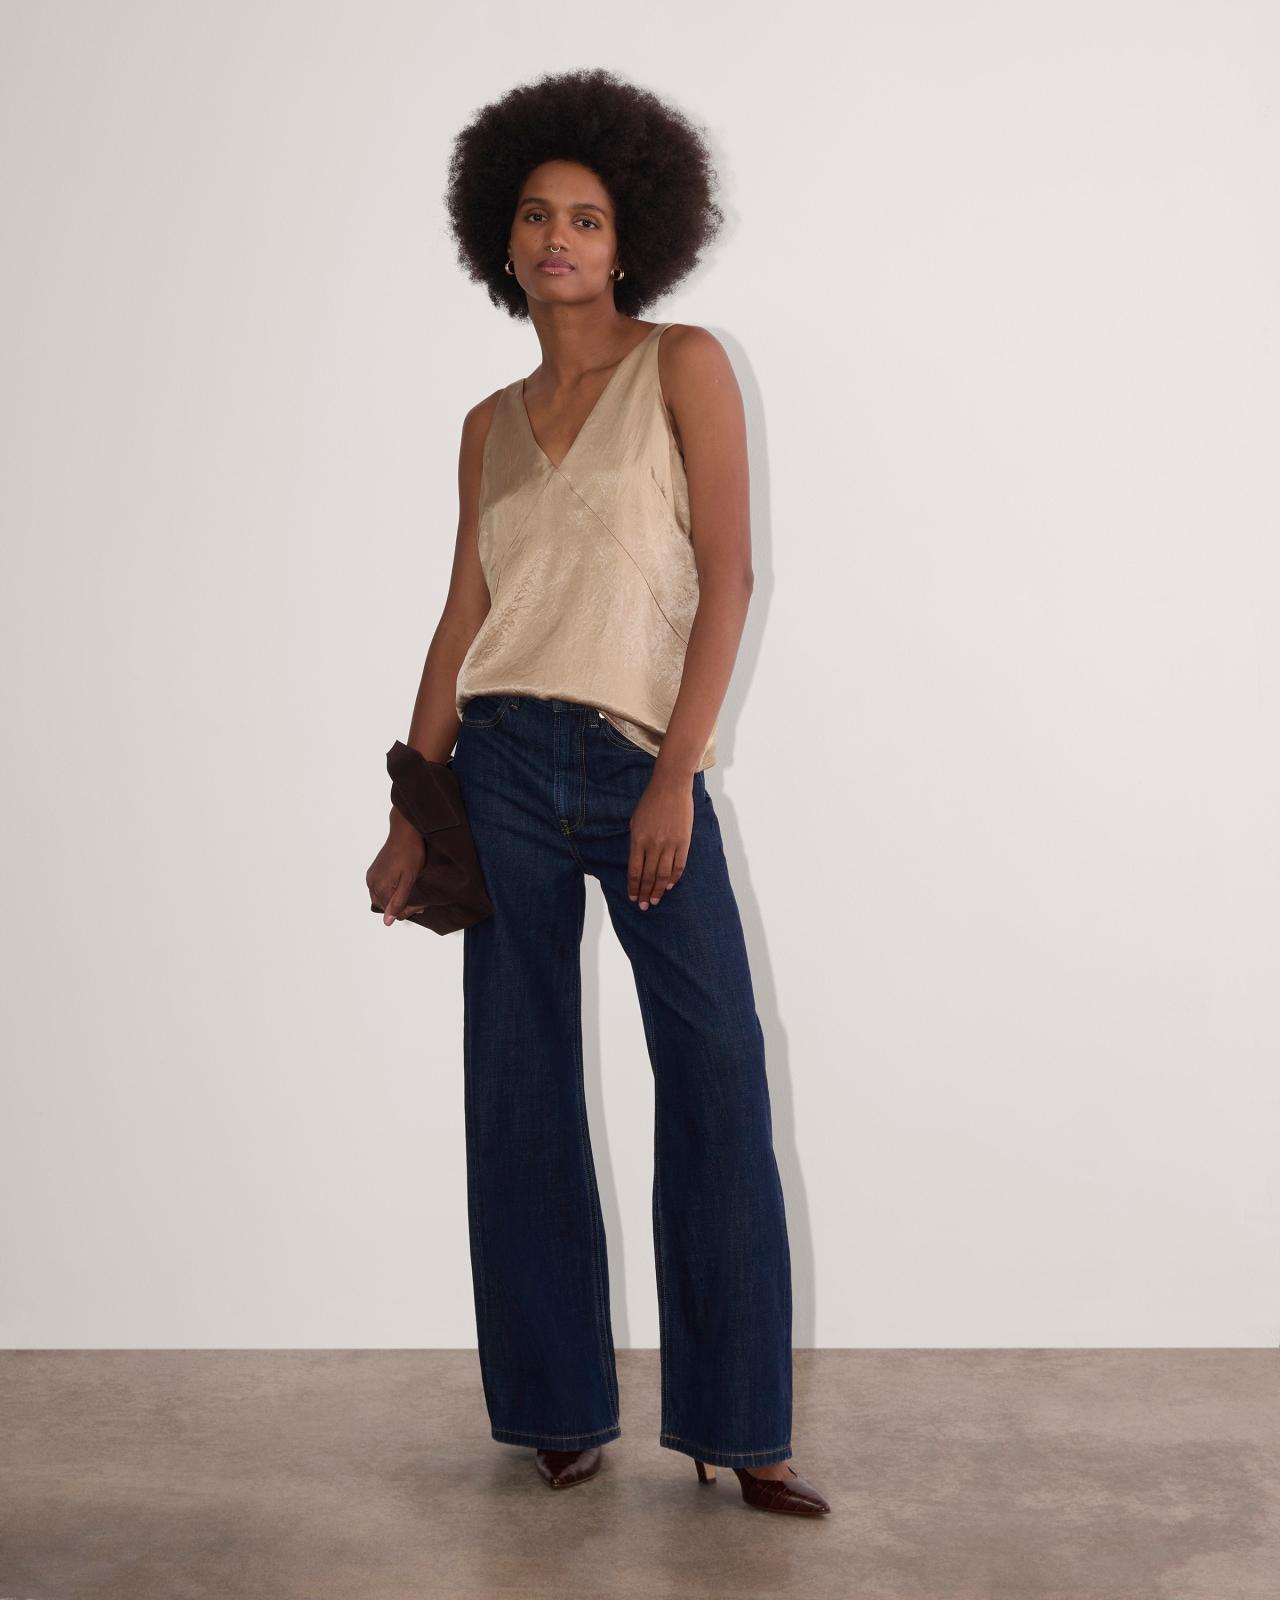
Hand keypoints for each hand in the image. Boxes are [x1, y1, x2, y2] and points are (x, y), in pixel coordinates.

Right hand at [366, 814, 427, 924]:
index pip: (393, 912)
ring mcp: (371, 876)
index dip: (409, 910)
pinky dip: (390, 891)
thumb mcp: (409, 880)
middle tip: (419, 899)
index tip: (422, 904)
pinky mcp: (373, 871)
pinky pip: (379, 889)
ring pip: (382, 898)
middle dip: (402, 905)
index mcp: (380, 888)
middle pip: (386, 906)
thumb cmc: (410, 853)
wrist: (404, 832)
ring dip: (396, 898)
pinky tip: (401, 885)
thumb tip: (387, 922)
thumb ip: (399, 901)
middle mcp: (371, 884)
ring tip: (411, 892)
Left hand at [628, 770, 693, 909]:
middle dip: (645, 893)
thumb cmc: (650, 802)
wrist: (671, 786)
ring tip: (655, 901)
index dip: (634, 887)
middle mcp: (653, 844)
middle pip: (649, 876)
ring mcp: (670, 844)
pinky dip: (674, 877)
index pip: (635, 871)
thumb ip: (636, 843)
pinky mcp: (683, 841)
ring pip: (664, 874)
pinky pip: (679, 865)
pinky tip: (670, 886)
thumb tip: (638, 864)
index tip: (633, 898)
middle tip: (643, 906)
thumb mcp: (635, 822)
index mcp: (638, 839)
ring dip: (659, 890)